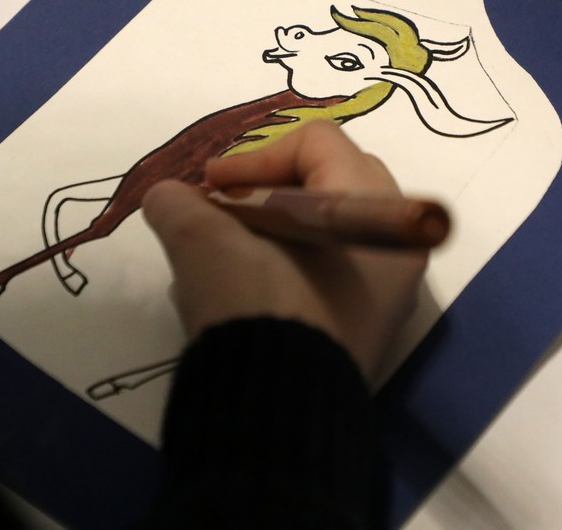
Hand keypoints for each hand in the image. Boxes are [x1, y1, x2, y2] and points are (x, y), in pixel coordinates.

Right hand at [141, 120, 426, 384]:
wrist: (278, 418)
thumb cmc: (258, 311)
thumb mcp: (205, 246)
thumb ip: (180, 206)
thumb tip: (167, 197)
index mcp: (374, 211)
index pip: (316, 143)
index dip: (253, 157)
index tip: (209, 188)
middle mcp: (395, 247)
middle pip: (330, 180)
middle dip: (266, 189)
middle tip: (221, 211)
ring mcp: (386, 294)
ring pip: (326, 230)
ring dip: (270, 229)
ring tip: (221, 255)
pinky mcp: (365, 330)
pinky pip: (329, 273)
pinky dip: (284, 265)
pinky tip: (238, 291)